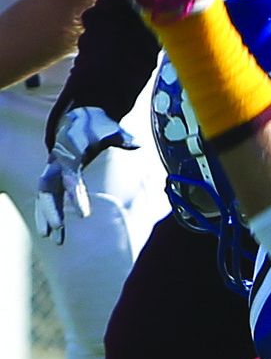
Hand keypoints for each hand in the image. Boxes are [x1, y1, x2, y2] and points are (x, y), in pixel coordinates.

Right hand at [34, 106, 139, 241]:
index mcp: (70, 153)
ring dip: (47, 216)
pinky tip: (52, 233)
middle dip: (51, 209)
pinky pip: (46, 198)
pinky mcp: (53, 177)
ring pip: (44, 196)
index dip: (76, 196)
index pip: (70, 178)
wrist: (78, 119)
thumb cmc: (96, 126)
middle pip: (48, 189)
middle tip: (58, 229)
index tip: (83, 215)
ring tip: (53, 240)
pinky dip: (46, 214)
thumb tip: (137, 143)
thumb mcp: (110, 129)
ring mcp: (52, 171)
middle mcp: (56, 163)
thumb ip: (122, 137)